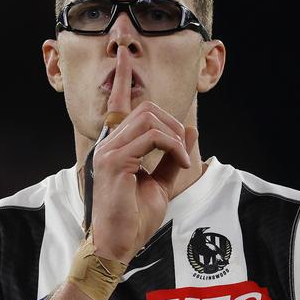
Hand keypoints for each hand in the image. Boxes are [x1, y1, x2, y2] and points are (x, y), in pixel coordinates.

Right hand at [89, 48, 196, 263]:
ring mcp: (109, 151)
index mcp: (116, 147)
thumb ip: (172, 157)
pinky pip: (153, 137)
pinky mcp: (114, 161)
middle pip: (146, 109)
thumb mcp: (160, 184)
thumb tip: (189, 131)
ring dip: (175, 136)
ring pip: (150, 119)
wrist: (118, 246)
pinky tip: (180, 163)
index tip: (123, 53)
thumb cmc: (134, 218)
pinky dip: (173, 147)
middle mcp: (109, 144)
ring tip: (182, 160)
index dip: (121, 77)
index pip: (117, 104)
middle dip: (173, 123)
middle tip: (183, 152)